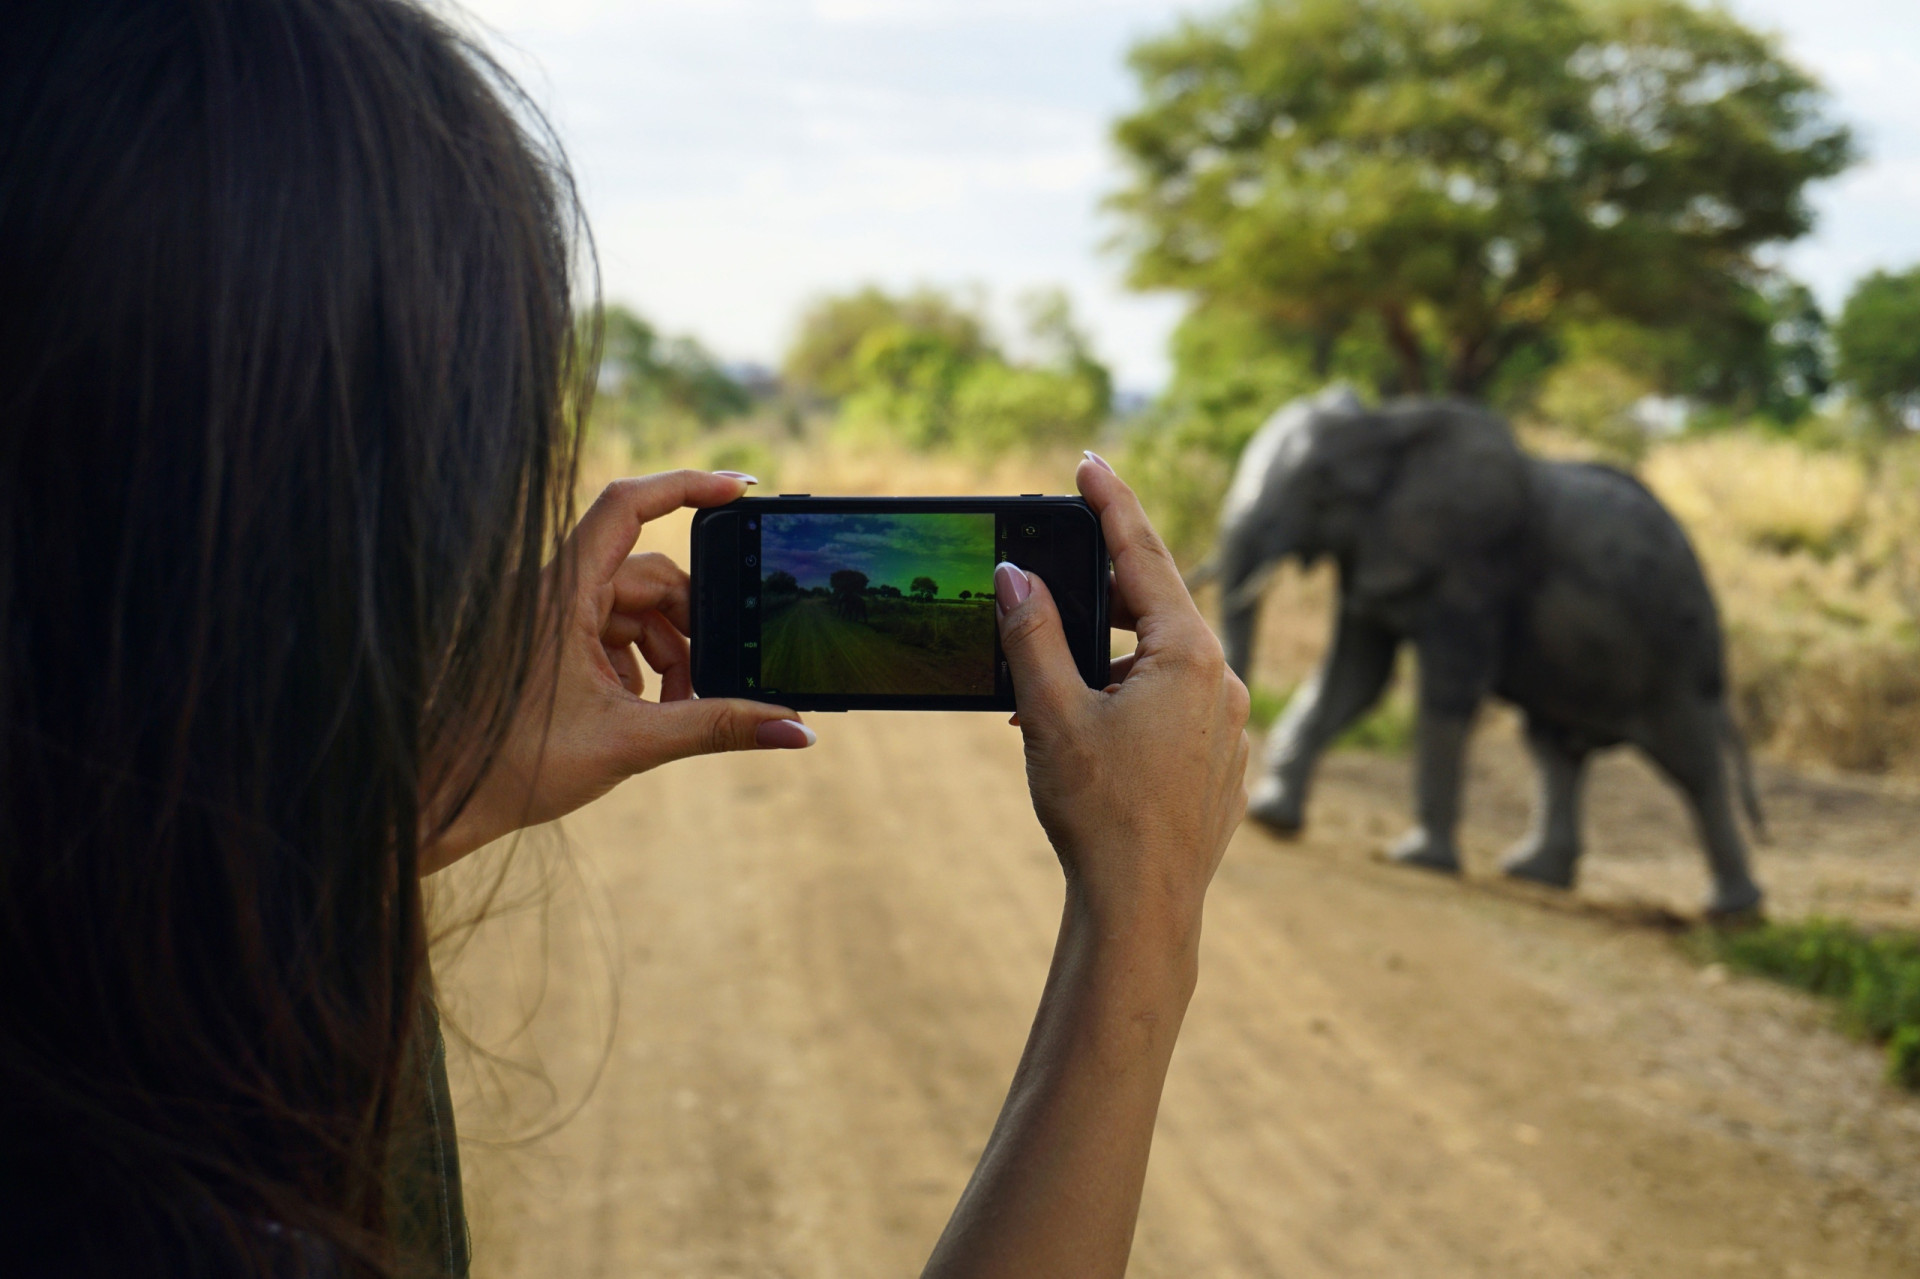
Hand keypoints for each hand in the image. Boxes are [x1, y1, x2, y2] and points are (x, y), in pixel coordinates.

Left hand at [422, 470, 812, 871]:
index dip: (687, 485)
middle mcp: (554, 592)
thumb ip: (718, 728)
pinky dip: (642, 667)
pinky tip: (645, 712)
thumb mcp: (632, 743)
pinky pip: (613, 634)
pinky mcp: (551, 644)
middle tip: (717, 677)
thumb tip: (797, 730)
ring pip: (636, 610)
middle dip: (694, 623)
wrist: (443, 799)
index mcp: (562, 593)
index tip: (742, 491)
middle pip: (650, 574)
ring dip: (670, 654)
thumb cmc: (514, 766)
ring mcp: (551, 618)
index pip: (627, 506)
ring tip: (680, 708)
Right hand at [995, 454, 1250, 953]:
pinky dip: (1126, 700)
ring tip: (1046, 685)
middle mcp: (1220, 682)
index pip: (1143, 556)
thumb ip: (1034, 634)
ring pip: (1159, 663)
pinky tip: (1084, 729)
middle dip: (1100, 590)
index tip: (1088, 461)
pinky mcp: (1220, 763)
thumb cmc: (1100, 813)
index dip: (1111, 505)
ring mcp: (1227, 725)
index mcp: (1188, 656)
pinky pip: (1171, 707)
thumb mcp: (1052, 713)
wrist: (1145, 909)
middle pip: (1154, 608)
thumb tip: (1017, 573)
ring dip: (1105, 659)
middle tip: (1055, 564)